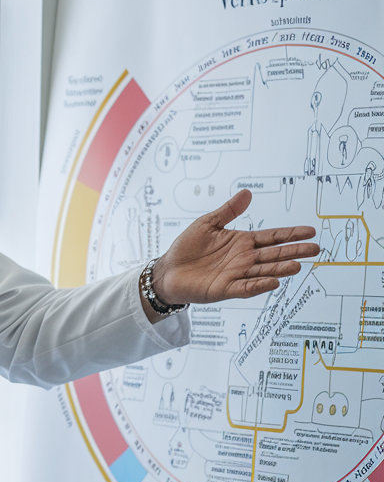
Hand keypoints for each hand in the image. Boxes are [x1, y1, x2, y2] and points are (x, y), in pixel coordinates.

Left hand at [153, 189, 318, 304]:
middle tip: (315, 249)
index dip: (291, 234)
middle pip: (274, 254)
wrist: (167, 270)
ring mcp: (236, 274)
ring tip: (297, 265)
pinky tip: (273, 282)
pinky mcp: (225, 289)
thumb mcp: (208, 223)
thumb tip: (247, 192)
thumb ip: (229, 210)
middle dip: (294, 251)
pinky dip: (259, 286)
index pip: (272, 237)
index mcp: (242, 242)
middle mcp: (243, 259)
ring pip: (263, 271)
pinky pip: (245, 288)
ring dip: (280, 269)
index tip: (310, 231)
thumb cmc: (187, 247)